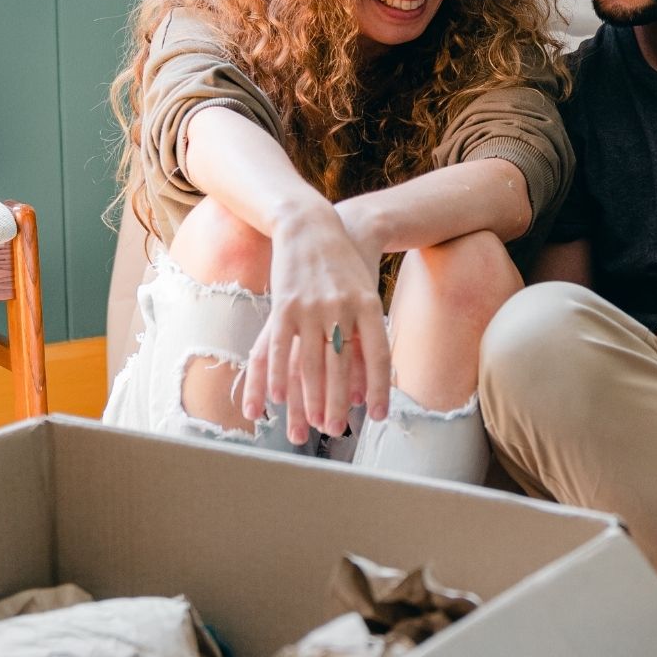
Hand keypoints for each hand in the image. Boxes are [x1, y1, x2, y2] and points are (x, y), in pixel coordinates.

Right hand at [240, 202, 390, 443]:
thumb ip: (367, 329)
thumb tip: (370, 374)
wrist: (311, 225)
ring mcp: (311, 307)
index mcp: (368, 305)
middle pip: (342, 366)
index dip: (379, 388)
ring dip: (309, 399)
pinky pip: (280, 347)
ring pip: (311, 362)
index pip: (377, 355)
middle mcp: (341, 308)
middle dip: (339, 403)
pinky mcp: (284, 304)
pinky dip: (278, 374)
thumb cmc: (343, 264)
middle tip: (337, 431)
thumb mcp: (365, 291)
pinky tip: (277, 397)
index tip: (378, 415)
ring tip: (311, 424)